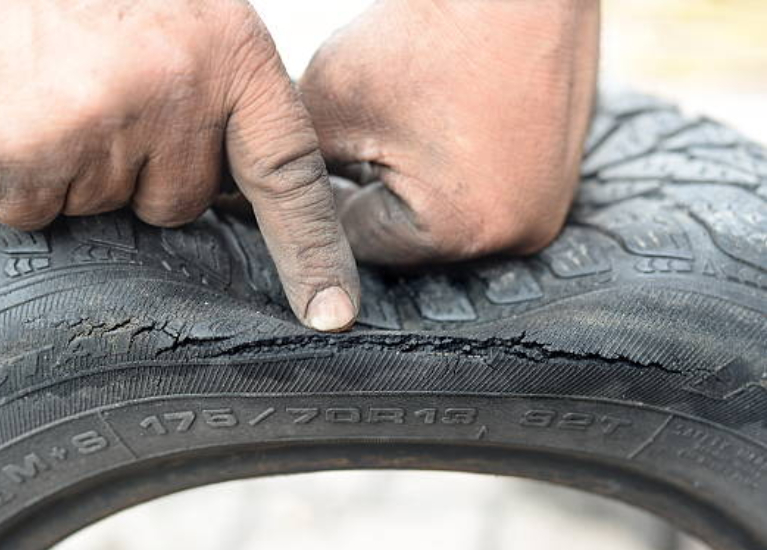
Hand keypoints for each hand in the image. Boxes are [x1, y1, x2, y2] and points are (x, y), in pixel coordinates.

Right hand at [0, 0, 359, 331]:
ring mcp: (100, 131)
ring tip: (50, 93)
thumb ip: (218, 95)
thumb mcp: (179, 19)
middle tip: (101, 98)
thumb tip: (237, 190)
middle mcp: (175, 94)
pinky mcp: (27, 162)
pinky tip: (10, 113)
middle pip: (181, 201)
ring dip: (80, 171)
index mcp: (227, 52)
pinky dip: (23, 179)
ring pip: (108, 208)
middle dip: (143, 171)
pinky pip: (40, 213)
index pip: (288, 172)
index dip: (312, 248)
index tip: (331, 313)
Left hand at [301, 0, 599, 263]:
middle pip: (404, 237)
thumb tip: (264, 198)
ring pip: (440, 218)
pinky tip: (432, 135)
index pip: (358, 243)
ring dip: (407, 188)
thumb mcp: (331, 105)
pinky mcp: (557, 185)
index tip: (292, 182)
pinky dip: (450, 174)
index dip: (318, 206)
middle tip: (340, 156)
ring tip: (388, 141)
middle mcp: (514, 238)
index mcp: (459, 231)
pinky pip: (480, 196)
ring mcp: (543, 213)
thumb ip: (293, 168)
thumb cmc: (425, 33)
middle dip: (366, 198)